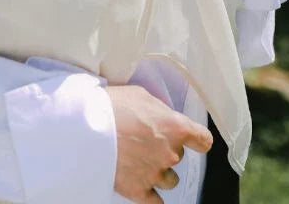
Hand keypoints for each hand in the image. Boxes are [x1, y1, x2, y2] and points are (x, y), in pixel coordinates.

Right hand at [105, 84, 212, 202]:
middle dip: (165, 148)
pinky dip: (151, 194)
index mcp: (175, 128)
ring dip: (159, 170)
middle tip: (143, 138)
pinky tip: (143, 184)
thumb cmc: (112, 106)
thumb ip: (159, 109)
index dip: (197, 139)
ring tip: (139, 159)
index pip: (203, 140)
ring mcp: (156, 174)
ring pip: (170, 180)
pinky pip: (156, 201)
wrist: (85, 128)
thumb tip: (162, 117)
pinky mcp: (139, 190)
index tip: (193, 140)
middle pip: (179, 156)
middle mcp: (171, 153)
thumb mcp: (140, 94)